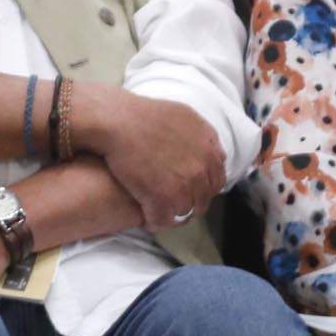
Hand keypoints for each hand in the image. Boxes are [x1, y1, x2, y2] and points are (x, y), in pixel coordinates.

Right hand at [76, 83, 223, 229]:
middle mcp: (202, 166)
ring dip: (172, 212)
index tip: (190, 191)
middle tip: (172, 204)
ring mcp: (184, 184)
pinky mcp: (161, 197)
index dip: (202, 188)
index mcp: (208, 148)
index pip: (217, 179)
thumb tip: (211, 150)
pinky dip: (155, 222)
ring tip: (158, 212)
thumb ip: (202, 136)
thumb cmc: (144, 114)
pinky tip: (147, 219)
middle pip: (203, 198)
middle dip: (190, 203)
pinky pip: (163, 220)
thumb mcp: (184, 116)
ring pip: (184, 211)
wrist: (118, 120)